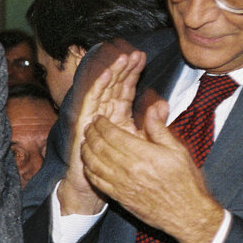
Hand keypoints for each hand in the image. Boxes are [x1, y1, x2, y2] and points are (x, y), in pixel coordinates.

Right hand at [59, 45, 146, 215]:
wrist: (90, 189)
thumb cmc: (116, 171)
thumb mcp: (142, 145)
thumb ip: (152, 125)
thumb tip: (161, 105)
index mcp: (117, 117)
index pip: (124, 89)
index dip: (132, 73)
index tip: (141, 57)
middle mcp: (102, 115)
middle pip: (113, 86)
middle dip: (122, 69)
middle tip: (133, 53)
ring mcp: (90, 118)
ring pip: (102, 90)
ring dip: (111, 73)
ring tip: (122, 58)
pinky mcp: (81, 123)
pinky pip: (89, 102)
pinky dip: (96, 87)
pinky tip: (106, 75)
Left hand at [81, 101, 225, 242]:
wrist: (187, 214)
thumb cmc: (186, 181)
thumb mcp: (178, 150)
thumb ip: (159, 128)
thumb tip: (153, 106)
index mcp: (144, 154)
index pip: (113, 135)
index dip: (101, 125)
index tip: (98, 118)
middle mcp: (129, 169)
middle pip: (100, 147)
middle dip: (91, 134)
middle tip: (88, 127)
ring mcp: (121, 185)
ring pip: (94, 163)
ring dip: (85, 150)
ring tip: (84, 141)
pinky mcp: (118, 197)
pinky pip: (96, 181)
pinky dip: (88, 169)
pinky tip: (87, 162)